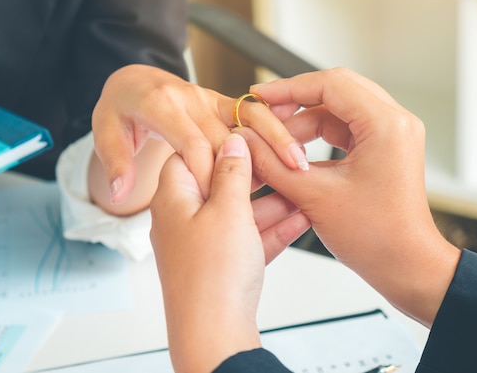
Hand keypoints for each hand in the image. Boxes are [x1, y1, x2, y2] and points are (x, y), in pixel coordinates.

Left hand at [90, 64, 304, 214]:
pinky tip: (296, 147)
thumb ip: (117, 164)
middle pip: (227, 135)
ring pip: (251, 117)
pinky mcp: (224, 104)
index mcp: (162, 106)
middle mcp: (191, 99)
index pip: (192, 145)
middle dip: (256, 159)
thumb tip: (118, 194)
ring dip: (278, 139)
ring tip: (301, 165)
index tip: (225, 205)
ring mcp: (210, 99)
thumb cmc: (120, 109)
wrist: (132, 80)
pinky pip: (255, 113)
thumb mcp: (106, 132)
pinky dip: (277, 128)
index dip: (209, 174)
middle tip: (286, 183)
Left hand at [150, 134, 308, 372]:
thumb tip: (232, 142)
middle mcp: (183, 220)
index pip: (189, 154)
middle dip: (255, 176)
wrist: (214, 338)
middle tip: (282, 162)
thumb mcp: (227, 211)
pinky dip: (271, 231)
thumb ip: (231, 173)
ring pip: (238, 215)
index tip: (249, 137)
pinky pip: (247, 241)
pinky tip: (301, 220)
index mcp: (174, 199)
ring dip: (271, 204)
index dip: (219, 143)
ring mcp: (202, 246)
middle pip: (219, 185)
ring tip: (302, 190)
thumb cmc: (212, 275)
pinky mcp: (219, 268)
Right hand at [238, 68, 460, 326]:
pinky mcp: (383, 149)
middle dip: (296, 102)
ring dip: (305, 123)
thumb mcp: (314, 197)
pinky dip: (317, 137)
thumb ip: (272, 165)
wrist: (406, 266)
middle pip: (336, 91)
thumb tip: (245, 142)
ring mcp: (391, 134)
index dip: (289, 87)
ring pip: (338, 111)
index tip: (260, 96)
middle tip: (264, 114)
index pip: (330, 84)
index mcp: (386, 125)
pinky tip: (293, 152)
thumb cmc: (376, 238)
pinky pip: (345, 129)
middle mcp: (394, 122)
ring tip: (273, 142)